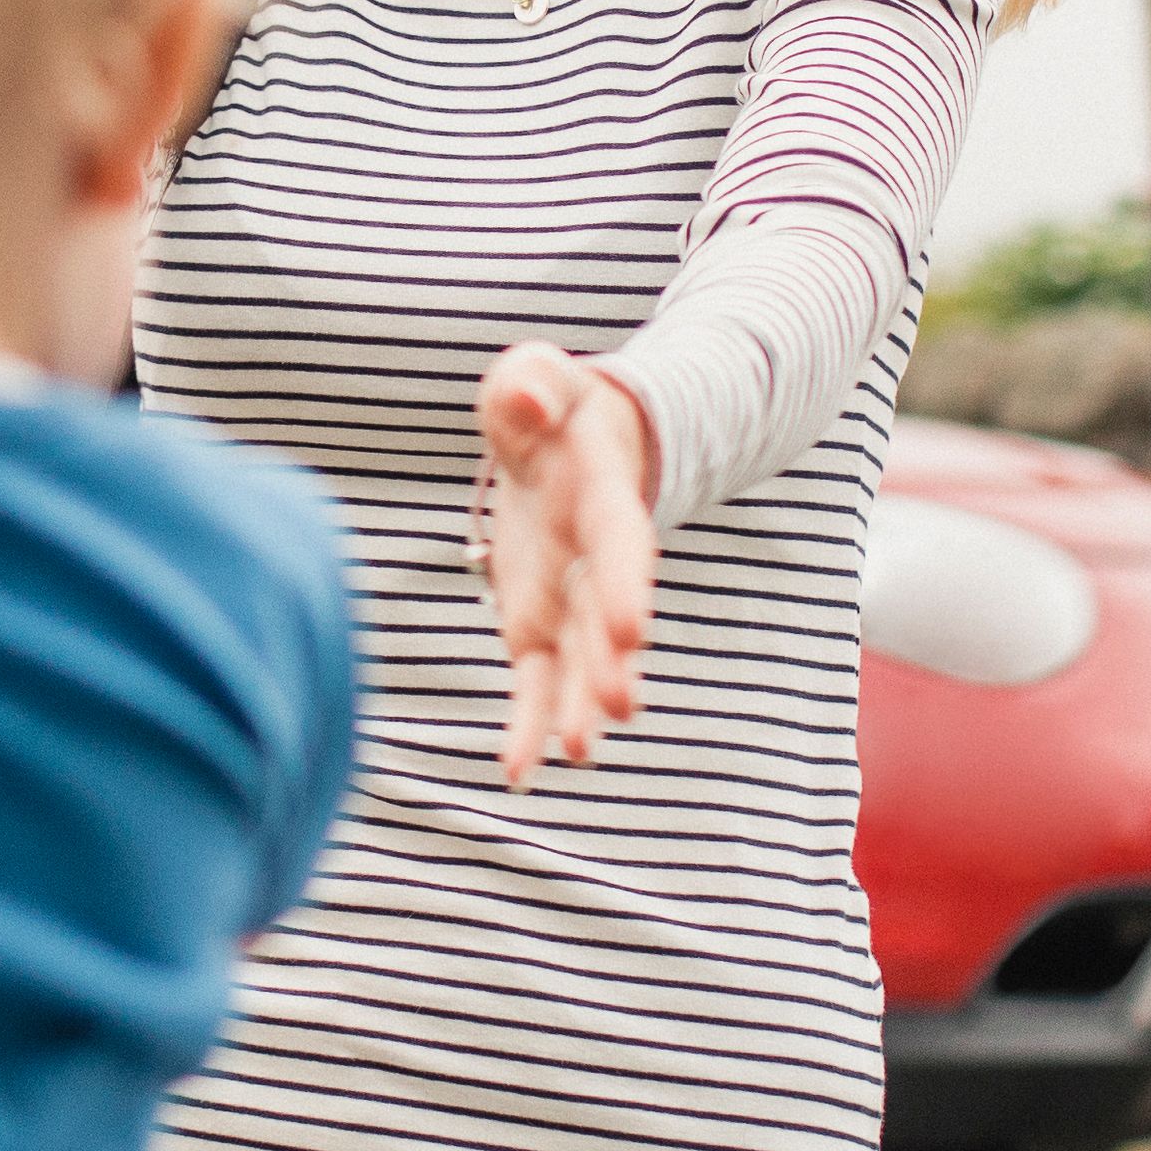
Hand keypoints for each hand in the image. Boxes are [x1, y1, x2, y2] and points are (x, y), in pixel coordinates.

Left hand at [472, 344, 658, 786]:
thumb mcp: (538, 376)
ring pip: (577, 662)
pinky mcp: (536, 625)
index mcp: (603, 499)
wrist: (568, 442)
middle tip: (619, 709)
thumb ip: (532, 385)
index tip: (633, 629)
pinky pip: (534, 682)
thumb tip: (528, 403)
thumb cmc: (550, 404)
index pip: (620, 546)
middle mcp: (596, 562)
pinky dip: (527, 726)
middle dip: (610, 663)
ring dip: (579, 707)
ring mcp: (569, 600)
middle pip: (605, 616)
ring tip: (581, 754)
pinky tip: (518, 773)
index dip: (627, 586)